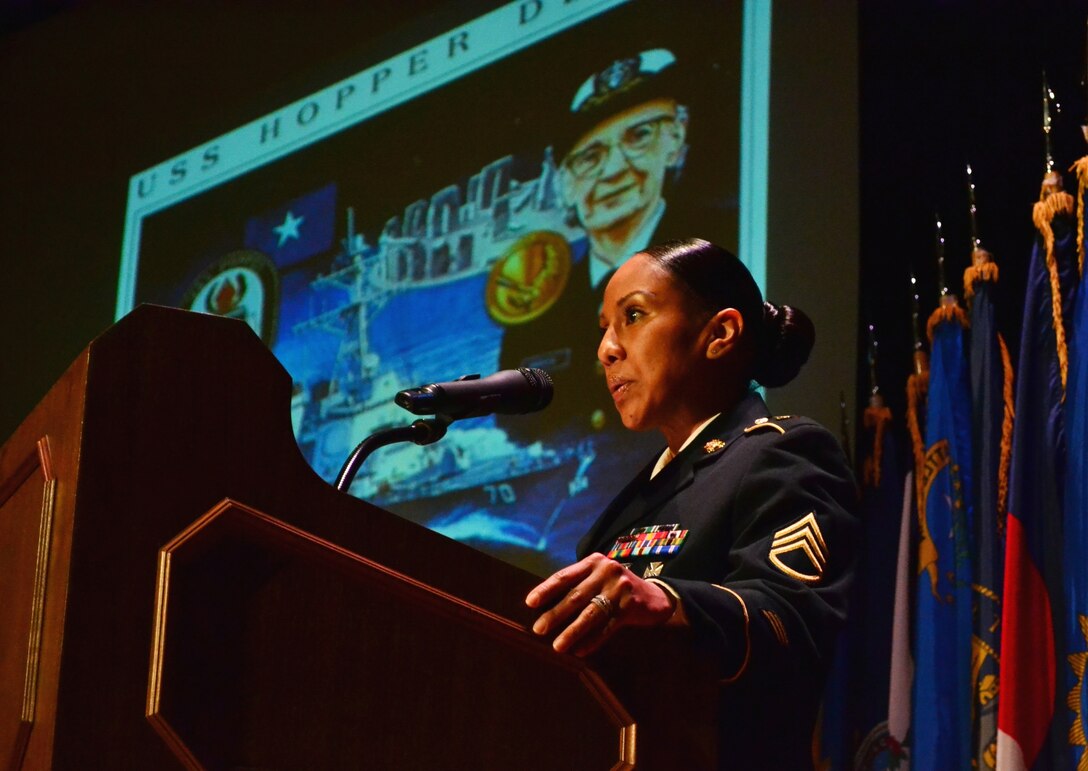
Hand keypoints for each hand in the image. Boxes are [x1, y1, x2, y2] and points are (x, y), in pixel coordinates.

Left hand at [525, 553, 678, 655]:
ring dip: (572, 631)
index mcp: (594, 562)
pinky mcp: (631, 607)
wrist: (655, 596)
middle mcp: (607, 571)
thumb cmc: (616, 588)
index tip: (530, 603)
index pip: (565, 576)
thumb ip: (578, 584)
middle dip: (555, 614)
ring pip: (591, 613)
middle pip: (575, 596)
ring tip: (557, 645)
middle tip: (538, 629)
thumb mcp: (598, 577)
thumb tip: (545, 606)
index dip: (546, 589)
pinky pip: (607, 627)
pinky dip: (592, 640)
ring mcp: (620, 589)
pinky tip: (580, 651)